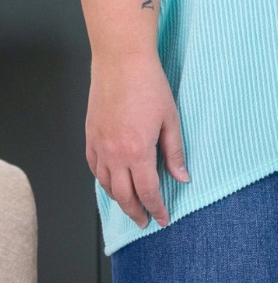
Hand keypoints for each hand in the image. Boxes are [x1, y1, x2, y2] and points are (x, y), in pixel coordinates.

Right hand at [86, 52, 189, 228]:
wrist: (121, 60)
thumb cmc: (148, 84)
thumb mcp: (170, 118)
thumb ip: (175, 151)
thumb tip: (182, 177)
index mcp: (138, 152)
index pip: (148, 192)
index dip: (156, 208)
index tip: (162, 218)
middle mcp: (114, 154)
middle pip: (124, 196)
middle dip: (136, 212)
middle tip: (144, 222)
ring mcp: (99, 145)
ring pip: (105, 185)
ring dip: (118, 200)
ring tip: (129, 206)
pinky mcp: (90, 135)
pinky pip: (93, 167)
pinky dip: (101, 180)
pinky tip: (109, 182)